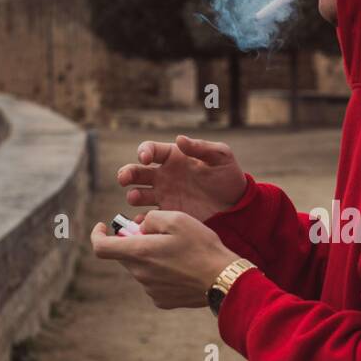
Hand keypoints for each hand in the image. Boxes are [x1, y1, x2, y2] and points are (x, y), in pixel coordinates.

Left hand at [90, 209, 239, 309]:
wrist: (223, 280)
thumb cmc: (202, 247)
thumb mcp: (178, 218)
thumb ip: (151, 218)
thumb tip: (141, 227)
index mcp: (139, 253)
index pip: (101, 247)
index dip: (97, 235)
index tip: (103, 226)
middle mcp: (140, 274)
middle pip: (125, 255)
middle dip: (134, 241)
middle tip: (156, 233)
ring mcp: (150, 290)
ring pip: (141, 268)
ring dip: (150, 257)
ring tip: (177, 252)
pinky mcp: (162, 301)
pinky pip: (153, 282)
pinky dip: (161, 273)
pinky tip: (182, 269)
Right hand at [117, 134, 247, 221]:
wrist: (236, 204)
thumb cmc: (228, 175)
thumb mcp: (220, 156)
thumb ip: (201, 147)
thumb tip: (180, 139)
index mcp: (173, 157)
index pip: (151, 150)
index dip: (144, 152)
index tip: (145, 158)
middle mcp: (163, 175)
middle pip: (136, 172)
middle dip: (126, 173)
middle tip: (124, 178)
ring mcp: (163, 195)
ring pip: (137, 193)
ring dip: (132, 195)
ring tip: (136, 197)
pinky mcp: (167, 213)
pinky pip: (148, 217)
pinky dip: (142, 219)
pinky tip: (143, 221)